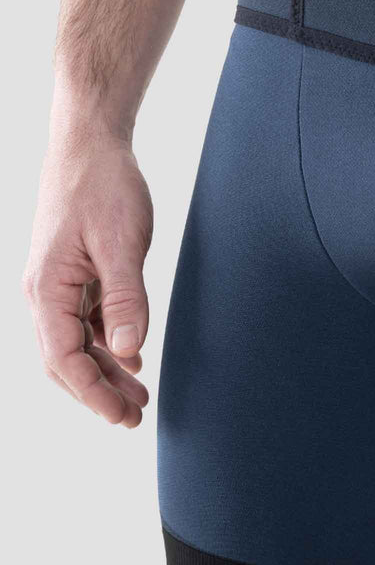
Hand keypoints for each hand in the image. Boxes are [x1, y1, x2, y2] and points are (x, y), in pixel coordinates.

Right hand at [24, 124, 152, 426]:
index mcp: (47, 290)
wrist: (91, 145)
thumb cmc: (103, 187)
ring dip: (107, 372)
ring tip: (139, 398)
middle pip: (67, 359)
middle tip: (134, 419)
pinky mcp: (78, 274)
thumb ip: (126, 297)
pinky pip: (89, 322)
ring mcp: (61, 284)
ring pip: (79, 343)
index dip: (92, 393)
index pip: (63, 358)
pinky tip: (133, 358)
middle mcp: (46, 293)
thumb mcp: (121, 243)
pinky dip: (110, 344)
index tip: (121, 418)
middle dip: (98, 393)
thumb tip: (129, 349)